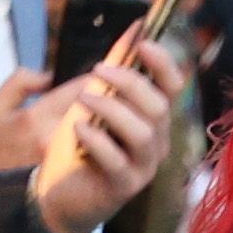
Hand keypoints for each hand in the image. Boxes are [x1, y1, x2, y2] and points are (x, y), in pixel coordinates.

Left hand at [23, 28, 187, 232]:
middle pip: (160, 107)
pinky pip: (117, 160)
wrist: (60, 194)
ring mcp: (143, 167)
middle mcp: (155, 143)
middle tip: (100, 69)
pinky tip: (79, 129)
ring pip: (143, 132)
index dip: (164, 65)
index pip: (172, 89)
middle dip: (131, 83)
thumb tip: (123, 39)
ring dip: (112, 109)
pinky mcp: (123, 187)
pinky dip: (97, 140)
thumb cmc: (78, 145)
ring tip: (84, 99)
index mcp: (152, 119)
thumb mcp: (92, 104)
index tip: (143, 43)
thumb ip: (108, 78)